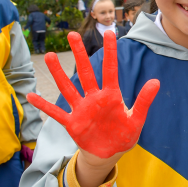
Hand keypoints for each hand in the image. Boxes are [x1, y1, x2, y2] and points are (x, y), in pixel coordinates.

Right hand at [26, 32, 158, 161]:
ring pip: (68, 88)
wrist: (110, 153)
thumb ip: (144, 101)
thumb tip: (156, 81)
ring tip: (50, 56)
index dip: (110, 52)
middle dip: (79, 54)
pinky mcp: (72, 123)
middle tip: (72, 34)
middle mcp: (94, 99)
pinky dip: (44, 106)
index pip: (110, 70)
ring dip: (58, 73)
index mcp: (111, 96)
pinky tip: (31, 96)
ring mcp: (81, 110)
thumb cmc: (124, 134)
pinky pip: (56, 113)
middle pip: (85, 72)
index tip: (110, 33)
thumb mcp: (137, 119)